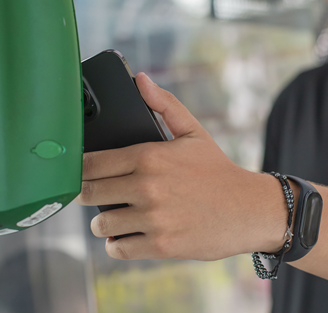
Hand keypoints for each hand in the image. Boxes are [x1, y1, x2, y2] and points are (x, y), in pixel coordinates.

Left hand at [76, 73, 287, 260]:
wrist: (248, 209)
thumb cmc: (218, 170)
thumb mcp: (193, 132)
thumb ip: (164, 104)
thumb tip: (141, 80)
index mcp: (149, 156)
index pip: (91, 163)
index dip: (79, 168)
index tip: (79, 171)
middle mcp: (146, 186)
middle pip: (89, 192)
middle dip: (85, 194)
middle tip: (90, 193)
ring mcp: (152, 218)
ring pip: (100, 223)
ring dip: (101, 221)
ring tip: (112, 215)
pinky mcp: (160, 245)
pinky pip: (118, 248)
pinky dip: (116, 244)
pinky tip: (123, 236)